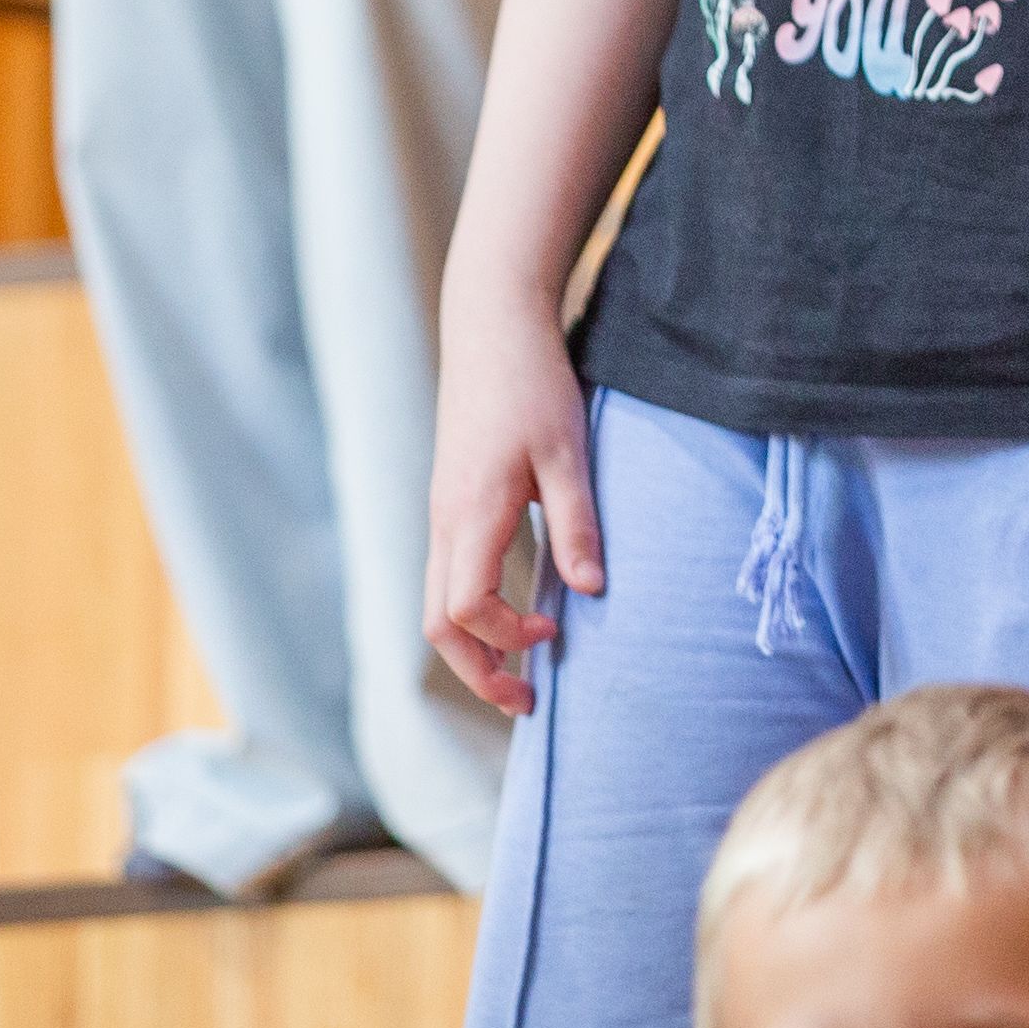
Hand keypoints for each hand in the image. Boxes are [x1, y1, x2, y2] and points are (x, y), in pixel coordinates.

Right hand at [423, 299, 601, 714]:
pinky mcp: (449, 501)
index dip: (506, 638)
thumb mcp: (568, 452)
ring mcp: (441, 512)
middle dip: (476, 671)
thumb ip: (577, 524)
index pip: (467, 609)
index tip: (556, 632)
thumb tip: (592, 591)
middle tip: (525, 700)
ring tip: (520, 669)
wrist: (491, 326)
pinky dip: (472, 610)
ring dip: (473, 645)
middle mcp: (444, 521)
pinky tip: (513, 610)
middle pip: (437, 624)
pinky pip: (446, 574)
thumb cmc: (533, 384)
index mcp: (471, 513)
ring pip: (436, 602)